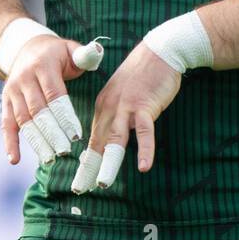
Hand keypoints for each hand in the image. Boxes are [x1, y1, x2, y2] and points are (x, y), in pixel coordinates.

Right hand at [1, 34, 98, 165]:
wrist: (25, 47)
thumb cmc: (56, 53)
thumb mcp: (70, 48)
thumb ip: (84, 54)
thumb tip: (97, 53)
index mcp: (43, 64)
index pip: (54, 94)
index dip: (64, 115)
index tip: (76, 135)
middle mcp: (24, 77)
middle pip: (38, 109)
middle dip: (51, 132)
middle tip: (64, 151)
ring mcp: (13, 90)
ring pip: (23, 119)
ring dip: (36, 140)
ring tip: (48, 159)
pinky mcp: (6, 101)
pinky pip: (6, 123)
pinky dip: (10, 142)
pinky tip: (15, 159)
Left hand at [72, 40, 182, 192]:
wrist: (159, 51)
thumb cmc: (143, 76)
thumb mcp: (123, 97)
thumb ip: (116, 117)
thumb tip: (111, 140)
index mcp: (103, 107)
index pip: (91, 139)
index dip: (85, 161)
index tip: (80, 180)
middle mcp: (110, 108)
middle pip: (97, 143)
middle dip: (88, 167)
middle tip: (80, 188)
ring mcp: (126, 107)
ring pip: (115, 140)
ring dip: (109, 162)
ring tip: (103, 183)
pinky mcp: (145, 106)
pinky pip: (144, 131)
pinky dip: (144, 149)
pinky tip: (144, 166)